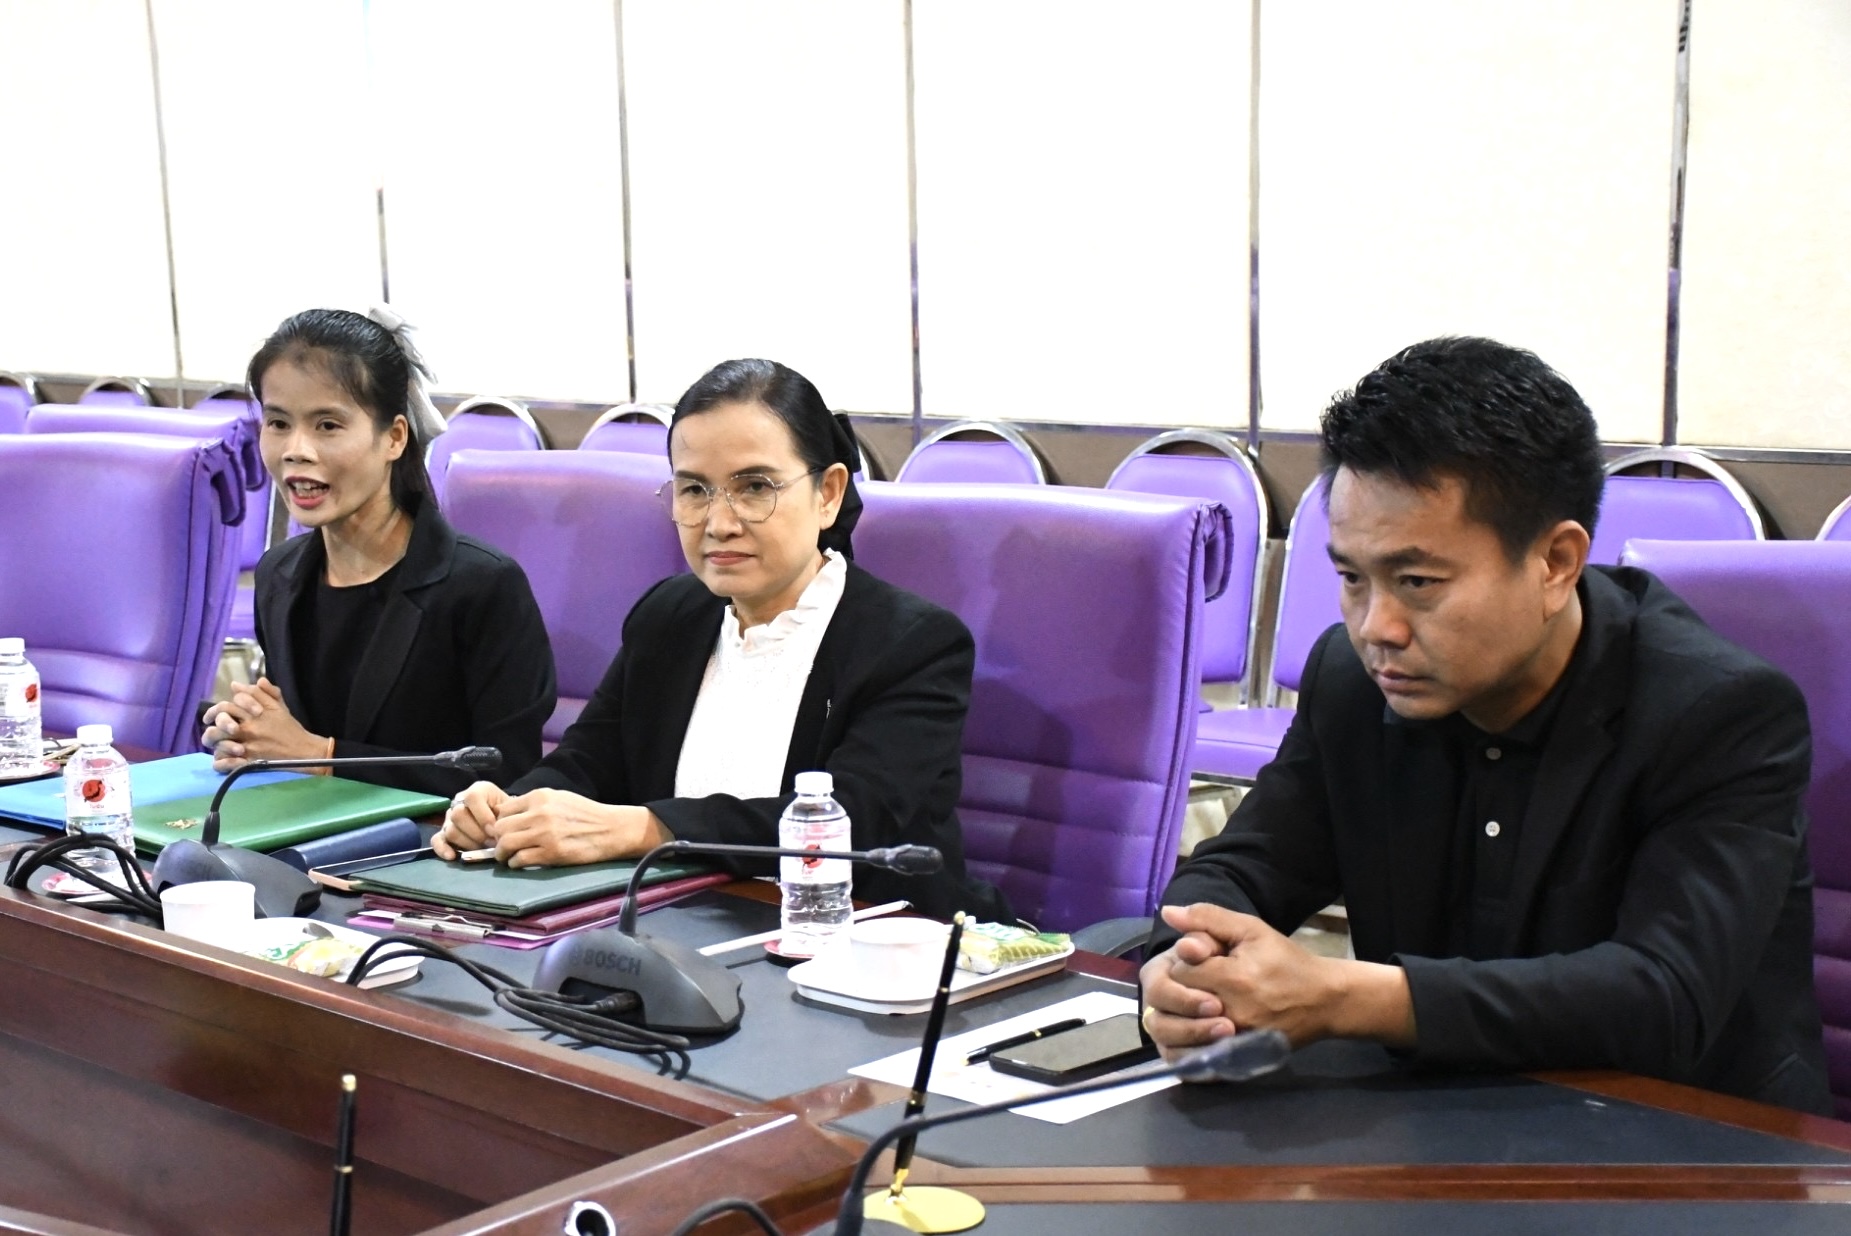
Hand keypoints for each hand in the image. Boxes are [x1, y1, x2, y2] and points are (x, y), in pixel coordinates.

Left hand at [202, 678, 326, 771]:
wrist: (304, 751)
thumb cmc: (290, 728)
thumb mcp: (278, 706)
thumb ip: (261, 693)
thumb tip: (237, 685)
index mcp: (256, 714)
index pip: (229, 705)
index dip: (219, 707)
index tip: (215, 712)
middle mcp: (250, 728)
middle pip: (220, 721)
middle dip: (211, 720)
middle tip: (208, 723)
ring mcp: (248, 746)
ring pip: (219, 741)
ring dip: (212, 740)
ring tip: (213, 741)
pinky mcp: (249, 762)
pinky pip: (225, 763)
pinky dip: (219, 763)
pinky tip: (220, 760)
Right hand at [432, 781, 509, 858]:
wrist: (503, 819)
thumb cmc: (507, 813)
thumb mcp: (509, 809)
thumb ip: (503, 815)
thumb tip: (495, 831)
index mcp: (477, 790)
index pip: (472, 798)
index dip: (483, 816)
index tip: (495, 831)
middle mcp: (459, 801)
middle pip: (458, 815)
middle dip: (476, 833)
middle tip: (490, 843)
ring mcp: (449, 817)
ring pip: (450, 830)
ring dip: (467, 843)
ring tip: (482, 849)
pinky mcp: (444, 832)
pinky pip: (437, 839)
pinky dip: (442, 849)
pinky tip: (452, 856)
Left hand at [488, 788, 669, 869]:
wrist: (612, 829)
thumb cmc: (586, 814)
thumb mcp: (559, 798)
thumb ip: (535, 804)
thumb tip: (508, 813)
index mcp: (540, 796)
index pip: (504, 810)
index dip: (501, 823)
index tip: (505, 831)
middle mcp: (540, 813)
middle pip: (500, 827)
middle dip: (498, 839)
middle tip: (504, 846)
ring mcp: (545, 833)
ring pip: (506, 843)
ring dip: (503, 853)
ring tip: (508, 856)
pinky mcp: (552, 853)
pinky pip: (520, 859)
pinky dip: (516, 863)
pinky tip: (522, 862)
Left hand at [1141, 904, 1416, 1057]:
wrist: (1324, 1000)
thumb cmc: (1287, 961)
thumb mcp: (1252, 929)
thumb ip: (1207, 918)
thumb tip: (1167, 912)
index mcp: (1234, 979)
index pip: (1181, 972)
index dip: (1185, 963)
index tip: (1202, 959)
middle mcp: (1232, 1013)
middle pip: (1179, 1002)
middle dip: (1184, 988)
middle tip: (1202, 981)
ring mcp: (1236, 1040)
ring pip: (1185, 1030)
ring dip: (1186, 1015)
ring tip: (1203, 1000)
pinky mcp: (1239, 1057)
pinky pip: (1199, 1054)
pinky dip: (1194, 1040)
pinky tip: (1202, 1026)